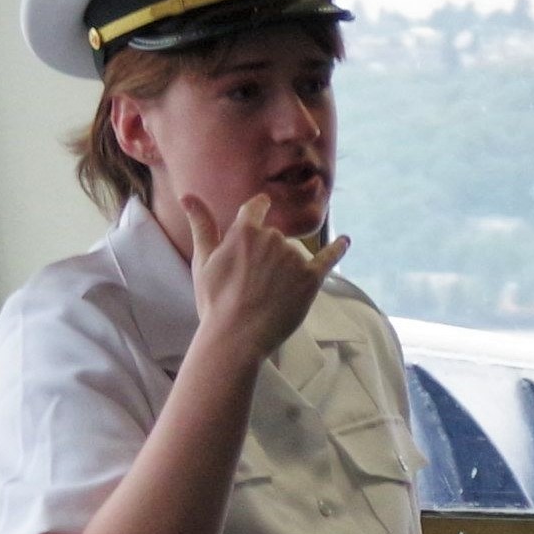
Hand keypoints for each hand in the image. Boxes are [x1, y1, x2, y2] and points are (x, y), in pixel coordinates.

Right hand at [168, 186, 347, 368]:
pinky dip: (338, 249)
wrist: (236, 337)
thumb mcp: (203, 261)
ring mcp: (293, 258)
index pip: (257, 207)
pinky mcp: (311, 279)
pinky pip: (328, 258)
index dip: (258, 210)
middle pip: (274, 236)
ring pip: (293, 252)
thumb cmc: (215, 301)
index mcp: (245, 230)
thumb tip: (188, 195)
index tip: (261, 211)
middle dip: (266, 252)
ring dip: (285, 266)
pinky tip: (346, 242)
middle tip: (251, 282)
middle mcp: (272, 238)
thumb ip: (202, 225)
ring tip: (267, 294)